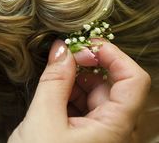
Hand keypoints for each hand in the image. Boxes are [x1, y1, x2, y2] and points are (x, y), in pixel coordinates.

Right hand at [8, 39, 150, 142]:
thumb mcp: (42, 121)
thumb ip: (54, 80)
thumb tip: (61, 48)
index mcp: (115, 130)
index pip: (134, 80)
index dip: (115, 56)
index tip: (89, 44)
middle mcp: (118, 132)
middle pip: (114, 85)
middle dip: (88, 66)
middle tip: (64, 56)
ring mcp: (105, 135)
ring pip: (99, 94)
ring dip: (78, 79)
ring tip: (55, 76)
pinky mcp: (92, 136)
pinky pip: (89, 106)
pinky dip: (73, 94)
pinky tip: (56, 93)